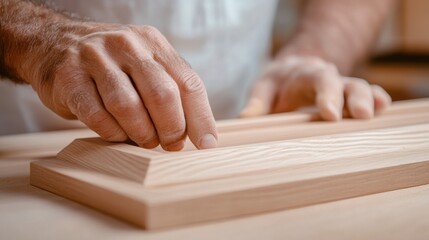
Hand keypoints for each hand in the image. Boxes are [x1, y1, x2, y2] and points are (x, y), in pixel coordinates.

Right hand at [31, 24, 216, 150]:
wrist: (54, 43)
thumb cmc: (112, 65)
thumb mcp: (146, 65)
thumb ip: (171, 91)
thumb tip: (196, 134)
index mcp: (153, 43)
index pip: (188, 83)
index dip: (200, 118)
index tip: (206, 144)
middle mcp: (127, 45)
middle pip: (162, 94)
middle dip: (171, 128)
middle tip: (169, 144)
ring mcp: (95, 58)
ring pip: (129, 106)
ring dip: (141, 133)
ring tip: (144, 140)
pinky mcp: (68, 77)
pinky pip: (97, 115)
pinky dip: (112, 133)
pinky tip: (117, 134)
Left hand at [240, 55, 390, 119]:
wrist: (292, 74)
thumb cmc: (277, 85)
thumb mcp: (264, 89)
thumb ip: (257, 103)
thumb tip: (244, 119)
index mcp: (304, 75)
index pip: (317, 81)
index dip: (326, 95)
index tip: (330, 113)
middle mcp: (327, 78)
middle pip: (344, 83)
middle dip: (351, 98)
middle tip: (358, 115)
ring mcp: (341, 88)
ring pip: (359, 88)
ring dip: (367, 101)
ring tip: (372, 116)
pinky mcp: (350, 98)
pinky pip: (368, 95)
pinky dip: (377, 101)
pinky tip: (384, 108)